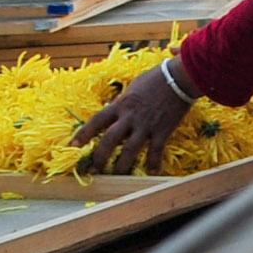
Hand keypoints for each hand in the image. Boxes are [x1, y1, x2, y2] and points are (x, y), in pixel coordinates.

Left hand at [75, 62, 195, 174]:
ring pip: (131, 150)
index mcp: (120, 105)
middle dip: (100, 157)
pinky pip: (156, 150)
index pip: (96, 121)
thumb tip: (114, 110)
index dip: (83, 134)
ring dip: (122, 165)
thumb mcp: (132, 88)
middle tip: (94, 169)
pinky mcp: (163, 130)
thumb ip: (122, 103)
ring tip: (117, 175)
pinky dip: (154, 162)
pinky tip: (153, 172)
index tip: (72, 146)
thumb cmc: (155, 79)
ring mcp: (147, 125)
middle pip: (110, 140)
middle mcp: (130, 117)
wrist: (180, 77)